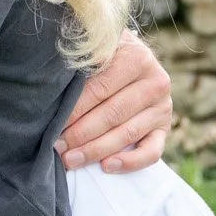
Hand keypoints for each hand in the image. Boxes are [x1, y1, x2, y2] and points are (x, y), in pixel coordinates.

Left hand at [56, 30, 171, 173]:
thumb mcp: (96, 49)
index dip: (75, 109)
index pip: (99, 89)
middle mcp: (155, 82)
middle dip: (80, 133)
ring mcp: (162, 107)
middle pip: (112, 114)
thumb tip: (51, 89)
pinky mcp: (164, 128)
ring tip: (71, 159)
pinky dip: (130, 162)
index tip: (52, 123)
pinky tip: (106, 166)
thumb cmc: (103, 56)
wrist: (131, 58)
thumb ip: (82, 62)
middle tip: (57, 146)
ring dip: (96, 150)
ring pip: (127, 134)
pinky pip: (152, 151)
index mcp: (137, 58)